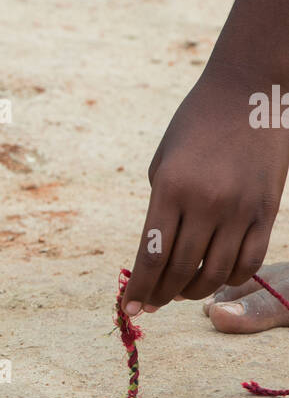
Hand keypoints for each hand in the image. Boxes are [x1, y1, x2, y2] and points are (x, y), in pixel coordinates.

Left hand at [123, 61, 288, 313]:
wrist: (248, 90)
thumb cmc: (196, 123)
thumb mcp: (164, 161)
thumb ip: (160, 208)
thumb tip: (156, 256)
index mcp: (171, 188)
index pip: (151, 256)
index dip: (139, 288)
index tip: (130, 307)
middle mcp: (205, 203)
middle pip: (180, 271)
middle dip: (161, 296)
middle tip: (152, 304)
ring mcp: (240, 209)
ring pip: (215, 274)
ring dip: (193, 291)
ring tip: (181, 292)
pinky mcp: (267, 210)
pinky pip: (248, 261)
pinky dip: (229, 279)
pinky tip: (215, 278)